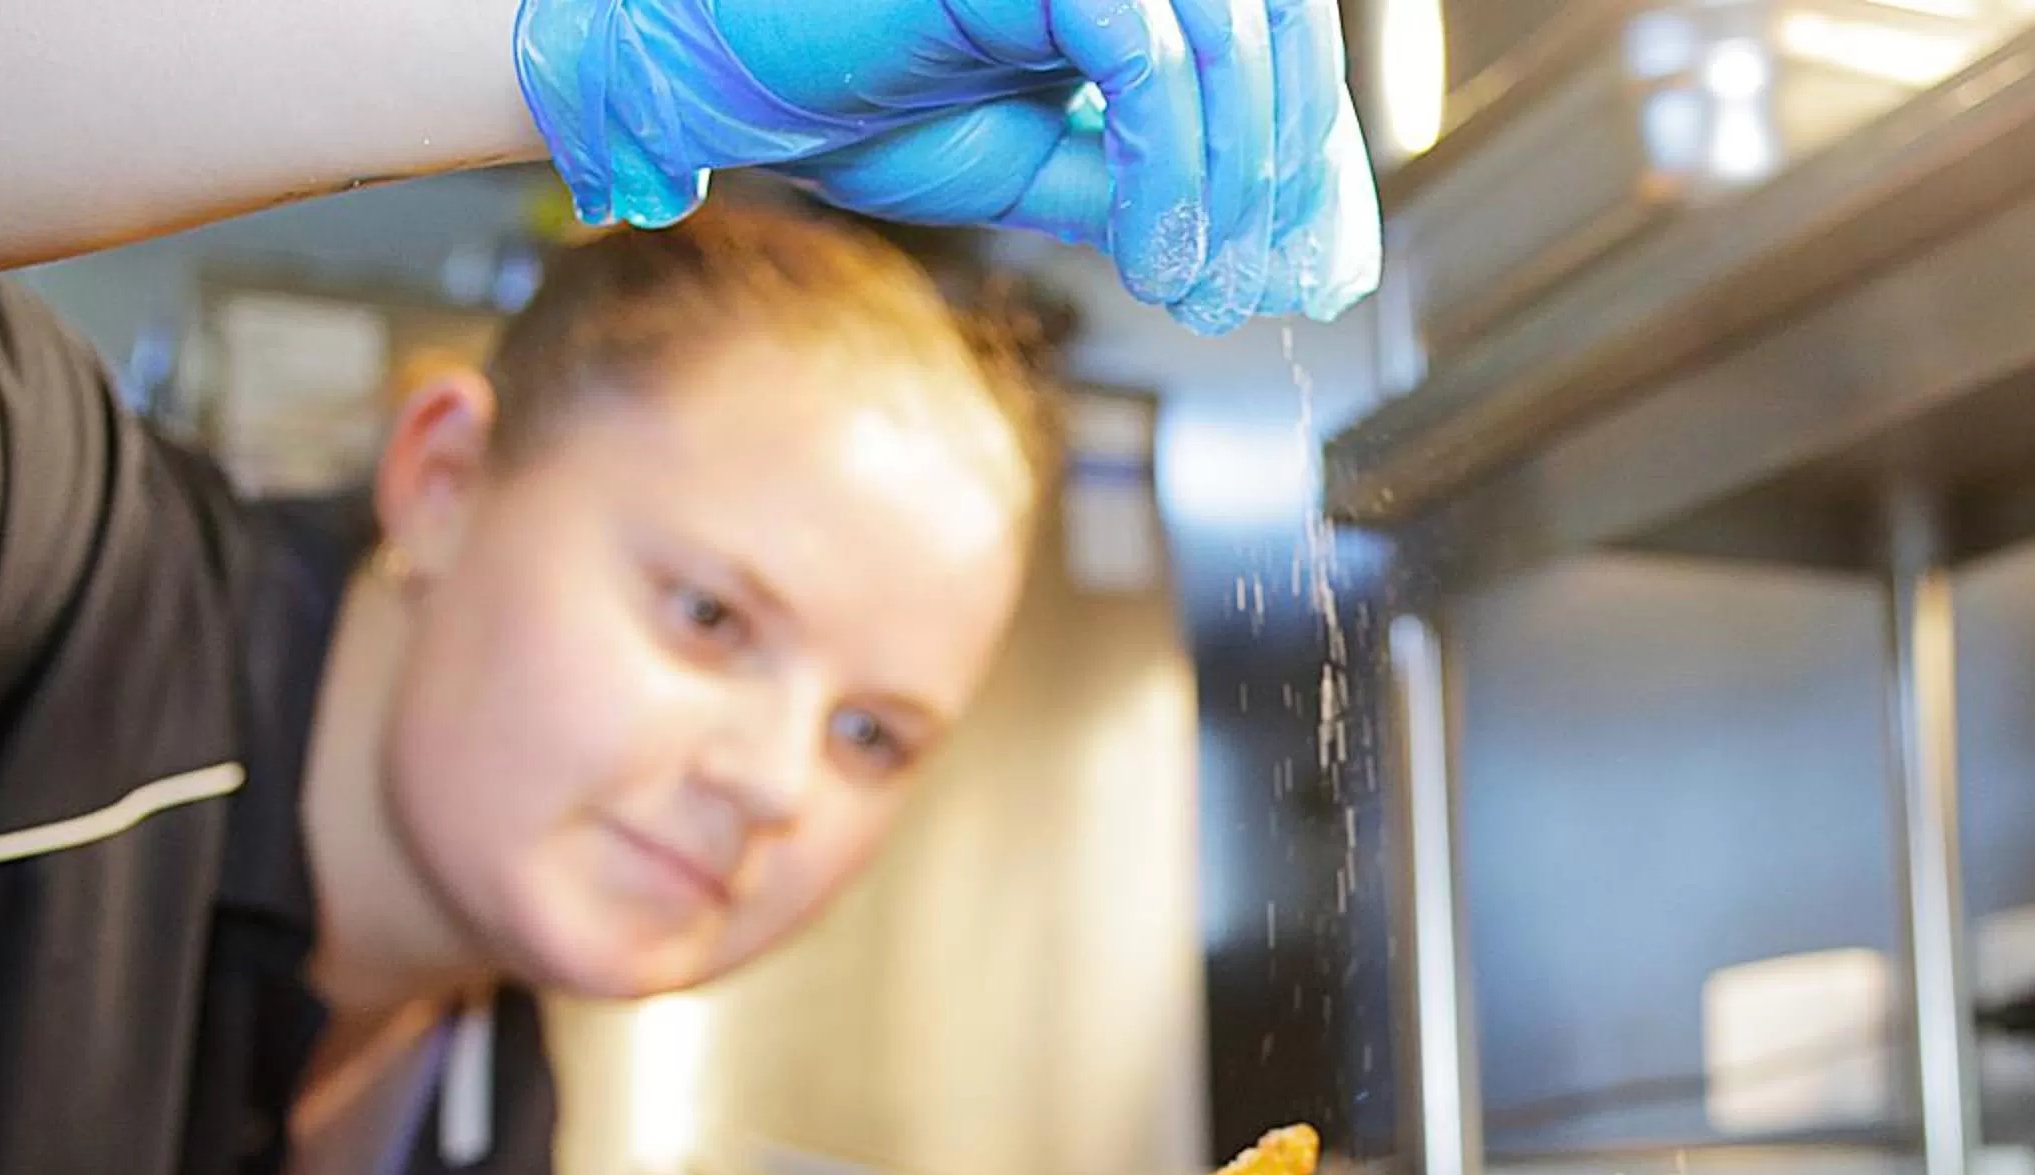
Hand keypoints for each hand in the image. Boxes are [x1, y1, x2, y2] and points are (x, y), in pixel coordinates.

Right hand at [513, 0, 1380, 332]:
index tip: (1320, 269)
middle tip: (1264, 285)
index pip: (1274, 41)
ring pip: (1235, 40)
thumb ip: (1137, 186)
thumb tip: (1251, 251)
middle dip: (1294, 173)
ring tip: (1196, 279)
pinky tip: (1153, 254)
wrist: (713, 85)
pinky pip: (1148, 55)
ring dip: (1238, 182)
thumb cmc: (852, 107)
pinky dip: (1173, 168)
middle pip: (1282, 29)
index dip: (1316, 156)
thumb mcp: (1034, 167)